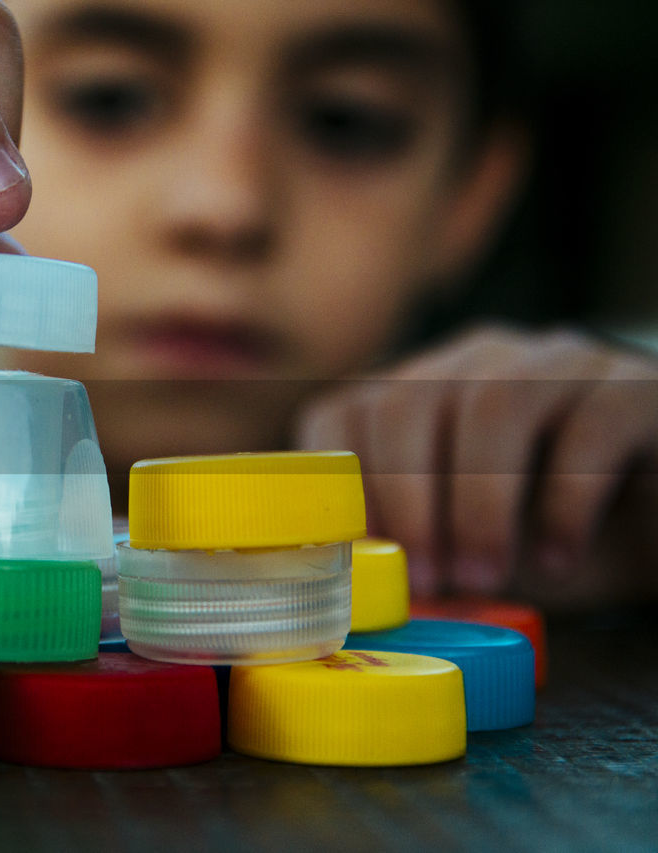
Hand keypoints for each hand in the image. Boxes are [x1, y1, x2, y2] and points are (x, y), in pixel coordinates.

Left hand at [295, 326, 657, 599]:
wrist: (655, 528)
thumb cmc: (544, 539)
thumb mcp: (461, 547)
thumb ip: (412, 549)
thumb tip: (355, 584)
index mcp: (420, 392)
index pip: (345, 414)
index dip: (342, 489)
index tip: (359, 559)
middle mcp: (481, 361)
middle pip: (411, 400)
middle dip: (408, 498)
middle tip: (425, 578)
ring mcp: (559, 362)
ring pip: (495, 405)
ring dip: (479, 503)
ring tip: (484, 578)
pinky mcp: (635, 387)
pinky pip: (589, 426)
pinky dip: (563, 502)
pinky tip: (557, 558)